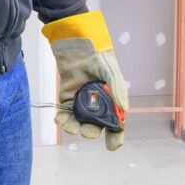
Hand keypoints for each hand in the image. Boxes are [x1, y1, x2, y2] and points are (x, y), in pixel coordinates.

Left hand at [42, 11, 127, 150]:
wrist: (73, 39)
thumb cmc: (96, 51)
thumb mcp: (109, 67)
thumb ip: (117, 87)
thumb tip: (124, 108)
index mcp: (112, 96)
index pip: (116, 120)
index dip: (116, 134)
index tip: (112, 145)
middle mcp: (98, 100)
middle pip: (96, 125)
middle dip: (91, 132)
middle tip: (86, 131)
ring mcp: (81, 99)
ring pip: (79, 121)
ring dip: (74, 128)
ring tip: (70, 125)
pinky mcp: (66, 95)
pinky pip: (65, 113)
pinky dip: (62, 119)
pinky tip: (59, 119)